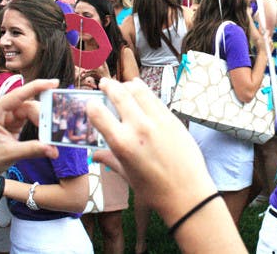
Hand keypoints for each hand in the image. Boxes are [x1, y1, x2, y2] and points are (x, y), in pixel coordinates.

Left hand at [0, 79, 59, 183]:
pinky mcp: (11, 125)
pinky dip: (38, 126)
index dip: (38, 87)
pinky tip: (44, 134)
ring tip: (49, 134)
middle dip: (42, 115)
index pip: (18, 94)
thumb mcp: (9, 154)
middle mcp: (0, 111)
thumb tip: (53, 149)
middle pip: (28, 104)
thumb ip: (33, 149)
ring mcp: (6, 117)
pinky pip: (29, 120)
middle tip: (54, 127)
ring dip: (41, 121)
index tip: (55, 82)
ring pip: (30, 112)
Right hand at [88, 77, 217, 224]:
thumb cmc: (154, 189)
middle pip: (119, 95)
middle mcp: (139, 127)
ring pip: (139, 90)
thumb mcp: (127, 175)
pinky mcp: (172, 118)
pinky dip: (145, 92)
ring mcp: (157, 120)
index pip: (98, 114)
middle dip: (109, 86)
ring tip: (123, 85)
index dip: (91, 105)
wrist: (186, 192)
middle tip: (104, 83)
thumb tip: (94, 155)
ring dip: (128, 85)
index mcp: (122, 143)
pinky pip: (155, 98)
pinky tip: (141, 91)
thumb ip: (110, 160)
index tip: (90, 103)